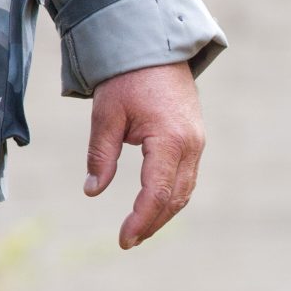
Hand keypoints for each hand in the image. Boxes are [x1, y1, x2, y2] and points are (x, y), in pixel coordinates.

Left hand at [84, 62, 204, 248]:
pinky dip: (171, 198)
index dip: (141, 220)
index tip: (123, 240)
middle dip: (152, 223)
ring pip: (184, 192)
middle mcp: (190, 147)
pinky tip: (153, 207)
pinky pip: (186, 179)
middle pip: (175, 199)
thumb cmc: (128, 78)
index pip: (157, 193)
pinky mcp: (195, 142)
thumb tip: (93, 190)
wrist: (156, 49)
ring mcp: (197, 145)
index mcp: (169, 141)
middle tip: (128, 241)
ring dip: (163, 214)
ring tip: (139, 230)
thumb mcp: (107, 115)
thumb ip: (101, 155)